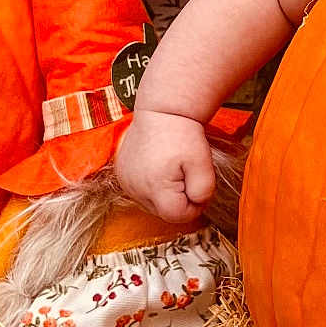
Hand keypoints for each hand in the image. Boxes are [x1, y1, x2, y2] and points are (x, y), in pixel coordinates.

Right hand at [115, 108, 215, 223]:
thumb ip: (203, 191)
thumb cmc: (183, 134)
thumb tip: (197, 204)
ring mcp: (125, 182)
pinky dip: (153, 185)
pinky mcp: (121, 175)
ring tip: (173, 168)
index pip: (178, 216)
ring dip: (166, 193)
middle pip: (164, 212)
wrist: (161, 110)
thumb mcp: (202, 163)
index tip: (200, 186)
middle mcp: (134, 189)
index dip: (195, 206)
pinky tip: (160, 168)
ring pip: (152, 204)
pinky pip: (141, 192)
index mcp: (154, 188)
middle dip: (181, 199)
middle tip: (188, 174)